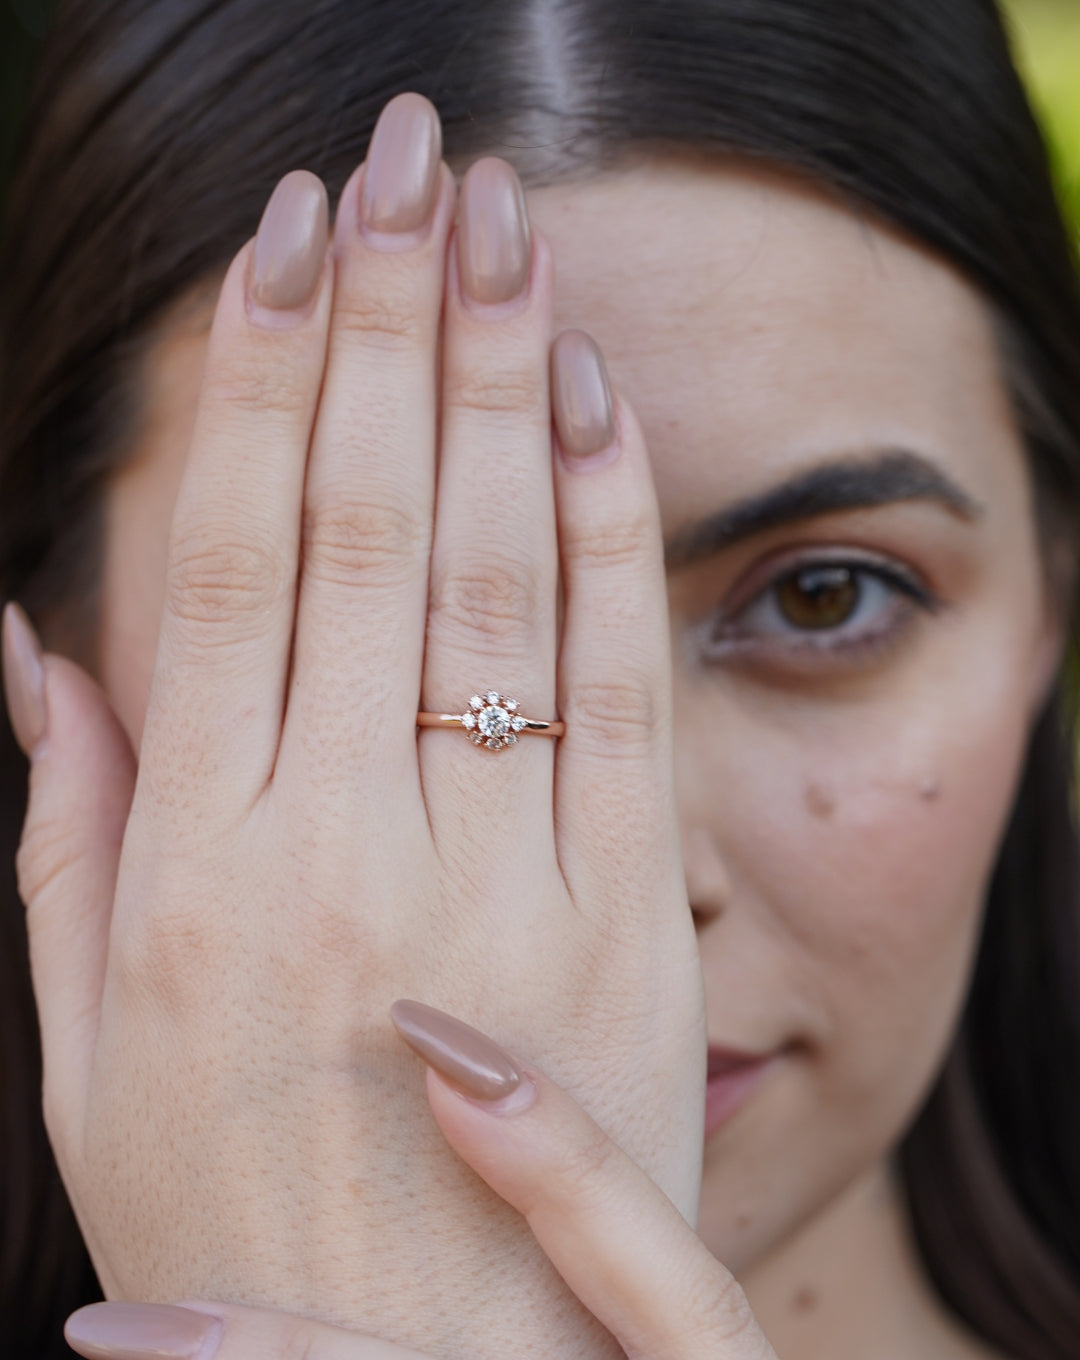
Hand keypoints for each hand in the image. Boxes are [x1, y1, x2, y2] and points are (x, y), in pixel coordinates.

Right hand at [9, 93, 702, 1357]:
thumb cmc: (234, 1207)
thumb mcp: (84, 1035)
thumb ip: (63, 820)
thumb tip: (31, 636)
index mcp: (194, 862)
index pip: (231, 556)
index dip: (261, 382)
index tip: (285, 242)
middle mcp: (343, 842)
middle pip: (374, 525)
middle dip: (391, 324)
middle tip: (408, 165)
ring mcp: (498, 875)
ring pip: (499, 577)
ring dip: (500, 382)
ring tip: (503, 230)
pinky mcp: (619, 913)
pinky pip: (619, 685)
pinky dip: (610, 532)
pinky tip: (598, 403)